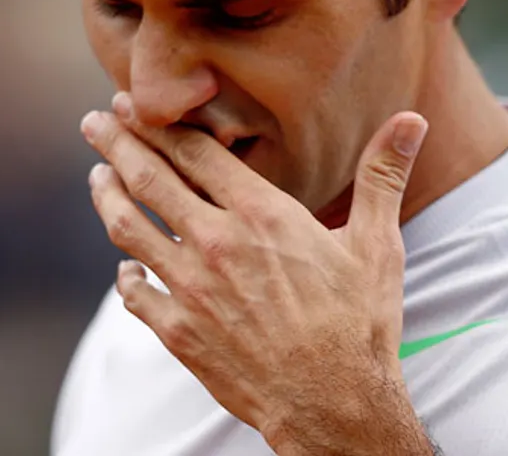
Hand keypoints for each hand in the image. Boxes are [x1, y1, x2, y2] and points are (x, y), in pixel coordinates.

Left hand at [81, 93, 431, 454]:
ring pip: (129, 230)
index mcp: (261, 215)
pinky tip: (125, 266)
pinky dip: (125, 274)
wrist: (335, 405)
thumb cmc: (360, 324)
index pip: (195, 153)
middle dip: (116, 144)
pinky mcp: (180, 332)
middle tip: (94, 121)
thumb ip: (383, 176)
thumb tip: (412, 120)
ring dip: (107, 197)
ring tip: (98, 179)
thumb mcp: (377, 244)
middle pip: (150, 179)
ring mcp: (192, 290)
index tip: (131, 102)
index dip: (159, 123)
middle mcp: (217, 244)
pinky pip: (135, 294)